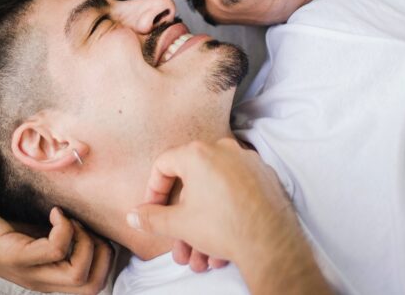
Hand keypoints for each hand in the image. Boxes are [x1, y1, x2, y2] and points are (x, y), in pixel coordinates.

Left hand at [0, 197, 111, 293]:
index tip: (88, 230)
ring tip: (67, 220)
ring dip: (84, 240)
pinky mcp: (14, 255)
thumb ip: (57, 241)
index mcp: (46, 278)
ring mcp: (26, 270)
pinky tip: (54, 212)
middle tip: (82, 227)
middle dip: (102, 253)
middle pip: (92, 287)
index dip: (104, 259)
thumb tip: (90, 227)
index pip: (93, 288)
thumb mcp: (32, 238)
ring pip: (78, 274)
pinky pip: (54, 249)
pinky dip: (64, 227)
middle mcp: (39, 280)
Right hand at [126, 139, 299, 270]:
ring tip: (202, 256)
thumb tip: (134, 215)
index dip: (154, 190)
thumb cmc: (224, 226)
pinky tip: (223, 243)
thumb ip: (152, 218)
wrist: (270, 241)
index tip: (153, 210)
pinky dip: (227, 213)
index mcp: (198, 153)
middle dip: (183, 219)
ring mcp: (247, 160)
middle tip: (179, 242)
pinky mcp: (264, 175)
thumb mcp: (179, 224)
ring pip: (215, 192)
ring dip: (205, 224)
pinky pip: (237, 191)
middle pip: (192, 183)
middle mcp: (223, 149)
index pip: (164, 164)